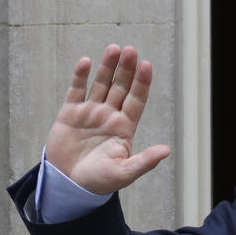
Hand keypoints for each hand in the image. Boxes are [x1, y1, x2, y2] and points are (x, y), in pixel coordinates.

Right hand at [45, 44, 170, 193]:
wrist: (69, 185)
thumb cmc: (99, 181)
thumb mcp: (125, 173)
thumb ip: (145, 161)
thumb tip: (166, 150)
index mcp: (125, 128)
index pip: (137, 100)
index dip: (142, 83)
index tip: (146, 66)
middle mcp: (109, 116)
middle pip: (120, 87)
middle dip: (126, 69)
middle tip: (131, 51)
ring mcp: (90, 113)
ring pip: (100, 84)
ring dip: (107, 67)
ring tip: (114, 49)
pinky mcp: (70, 113)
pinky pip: (76, 90)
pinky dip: (80, 76)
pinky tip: (86, 62)